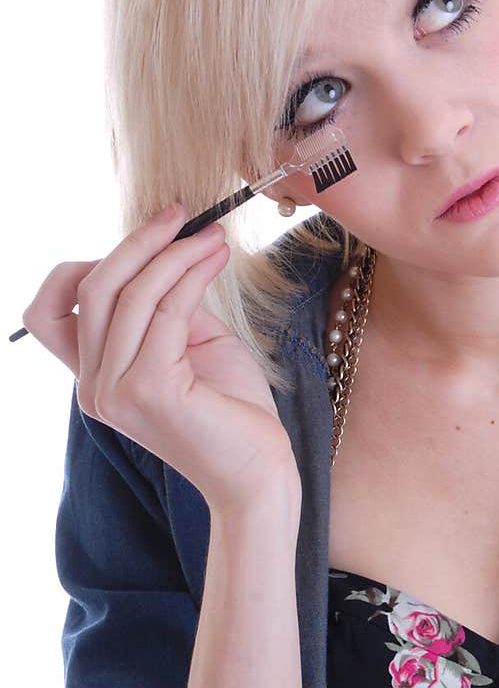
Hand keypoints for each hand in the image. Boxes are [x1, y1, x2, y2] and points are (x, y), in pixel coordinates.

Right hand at [22, 203, 300, 513]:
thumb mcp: (186, 345)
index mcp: (93, 379)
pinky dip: (191, 274)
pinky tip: (217, 260)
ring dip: (174, 252)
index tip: (142, 245)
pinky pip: (166, 310)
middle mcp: (93, 388)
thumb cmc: (230, 410)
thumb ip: (163, 307)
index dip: (85, 266)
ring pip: (129, 293)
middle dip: (137, 242)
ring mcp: (116, 391)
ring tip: (213, 237)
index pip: (50, 311)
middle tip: (180, 216)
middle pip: (91, 288)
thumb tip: (165, 251)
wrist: (259, 471)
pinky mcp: (150, 389)